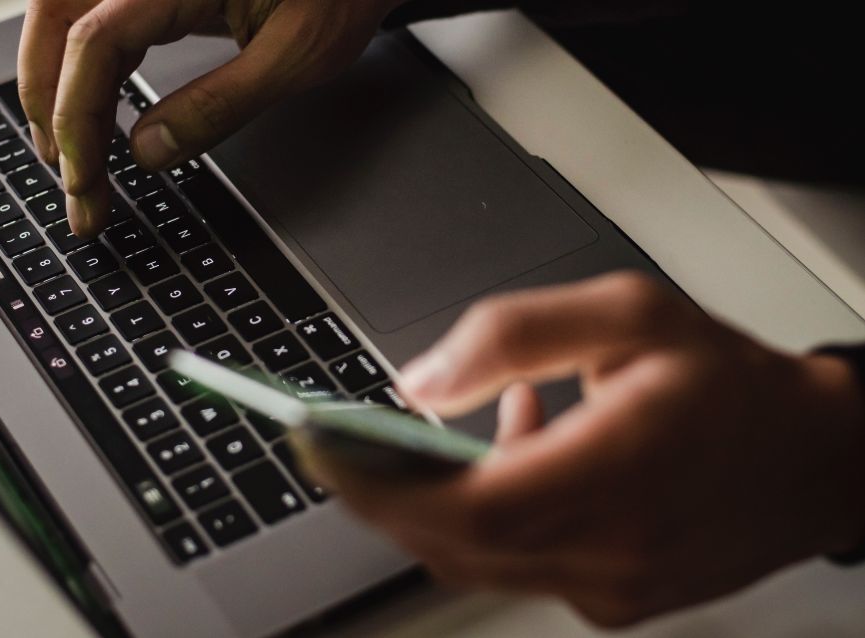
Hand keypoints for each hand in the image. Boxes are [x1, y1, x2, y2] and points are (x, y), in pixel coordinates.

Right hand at [18, 0, 402, 236]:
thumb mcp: (296, 55)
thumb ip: (220, 105)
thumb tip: (149, 153)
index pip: (94, 43)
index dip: (77, 118)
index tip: (84, 181)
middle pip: (56, 23)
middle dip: (50, 107)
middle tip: (72, 182)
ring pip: (65, 19)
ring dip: (57, 87)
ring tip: (71, 156)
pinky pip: (98, 18)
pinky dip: (86, 69)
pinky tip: (95, 109)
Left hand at [298, 272, 864, 626]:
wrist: (813, 458)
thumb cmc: (730, 383)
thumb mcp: (627, 314)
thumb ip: (512, 335)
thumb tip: (418, 382)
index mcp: (617, 472)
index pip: (466, 506)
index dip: (380, 484)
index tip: (323, 449)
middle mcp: (611, 549)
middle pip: (454, 540)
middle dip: (387, 491)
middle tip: (354, 440)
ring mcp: (611, 587)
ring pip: (477, 559)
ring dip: (443, 498)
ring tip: (484, 422)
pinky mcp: (613, 601)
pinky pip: (517, 566)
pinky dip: (490, 518)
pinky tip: (524, 456)